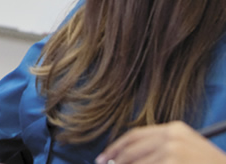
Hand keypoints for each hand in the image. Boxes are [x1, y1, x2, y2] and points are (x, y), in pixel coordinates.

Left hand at [97, 121, 225, 163]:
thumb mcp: (185, 149)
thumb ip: (160, 148)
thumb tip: (126, 157)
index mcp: (174, 129)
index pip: (134, 135)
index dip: (116, 147)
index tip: (104, 157)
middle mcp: (171, 137)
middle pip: (131, 150)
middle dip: (116, 160)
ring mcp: (172, 151)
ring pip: (136, 163)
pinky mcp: (172, 162)